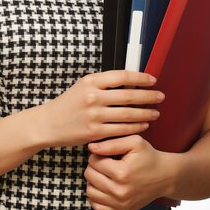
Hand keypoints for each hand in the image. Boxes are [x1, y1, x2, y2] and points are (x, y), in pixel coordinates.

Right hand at [40, 70, 163, 147]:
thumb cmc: (68, 104)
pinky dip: (135, 127)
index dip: (140, 78)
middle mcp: (93, 97)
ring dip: (145, 113)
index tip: (152, 80)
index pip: (122, 76)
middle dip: (148, 97)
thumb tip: (129, 81)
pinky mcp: (95, 132)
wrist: (49, 124)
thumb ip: (103, 83)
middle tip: (160, 97)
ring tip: (155, 113)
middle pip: (129, 96)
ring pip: (128, 114)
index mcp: (91, 81)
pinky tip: (143, 125)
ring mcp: (95, 116)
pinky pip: (121, 130)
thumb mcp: (83, 86)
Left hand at [84, 134, 172, 209]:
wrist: (165, 177)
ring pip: (90, 191)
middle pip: (89, 176)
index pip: (93, 161)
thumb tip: (91, 147)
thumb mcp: (134, 142)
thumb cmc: (149, 157)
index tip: (107, 154)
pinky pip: (97, 206)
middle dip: (94, 166)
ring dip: (94, 181)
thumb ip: (111, 143)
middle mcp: (119, 192)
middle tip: (106, 162)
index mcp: (121, 173)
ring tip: (105, 174)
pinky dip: (97, 196)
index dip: (97, 154)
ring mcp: (120, 204)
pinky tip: (105, 187)